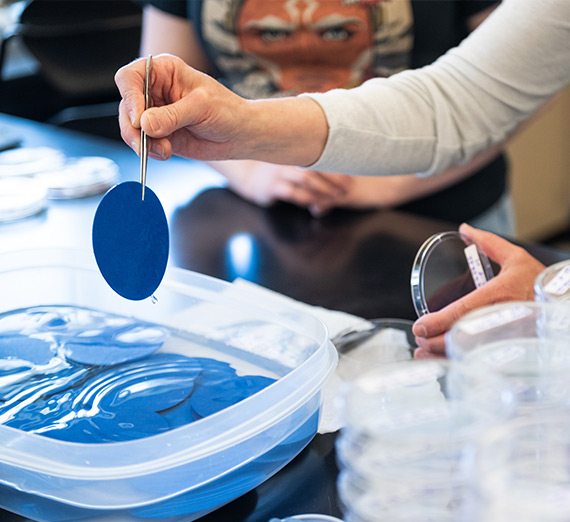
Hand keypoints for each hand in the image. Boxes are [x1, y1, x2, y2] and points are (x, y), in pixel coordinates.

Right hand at [115, 54, 326, 165]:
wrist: (239, 135)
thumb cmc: (226, 111)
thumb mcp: (201, 108)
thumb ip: (172, 116)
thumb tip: (145, 125)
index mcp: (163, 71)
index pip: (130, 77)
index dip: (130, 96)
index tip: (140, 119)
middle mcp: (153, 91)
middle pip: (126, 106)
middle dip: (133, 128)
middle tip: (145, 143)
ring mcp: (154, 114)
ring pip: (130, 128)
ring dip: (142, 143)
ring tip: (164, 151)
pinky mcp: (158, 135)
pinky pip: (142, 144)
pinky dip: (149, 152)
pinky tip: (166, 152)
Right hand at [216, 161, 352, 214]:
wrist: (249, 177)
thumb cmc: (278, 169)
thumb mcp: (292, 159)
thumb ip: (310, 159)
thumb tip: (339, 162)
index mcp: (294, 149)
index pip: (319, 153)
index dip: (336, 164)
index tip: (351, 175)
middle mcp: (287, 158)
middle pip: (315, 166)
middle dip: (334, 178)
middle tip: (347, 189)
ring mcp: (278, 172)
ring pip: (305, 179)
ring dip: (323, 189)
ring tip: (336, 197)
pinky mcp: (270, 187)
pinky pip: (291, 192)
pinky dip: (305, 198)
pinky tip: (315, 204)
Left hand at [412, 223, 545, 355]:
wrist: (567, 305)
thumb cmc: (544, 284)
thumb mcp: (517, 258)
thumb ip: (489, 244)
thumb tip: (465, 229)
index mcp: (499, 295)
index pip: (461, 311)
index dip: (437, 321)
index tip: (420, 326)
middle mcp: (502, 319)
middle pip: (459, 336)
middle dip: (433, 341)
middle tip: (419, 339)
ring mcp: (507, 340)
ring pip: (468, 353)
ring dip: (441, 355)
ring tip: (424, 352)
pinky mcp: (513, 353)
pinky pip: (481, 362)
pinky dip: (460, 364)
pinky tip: (447, 362)